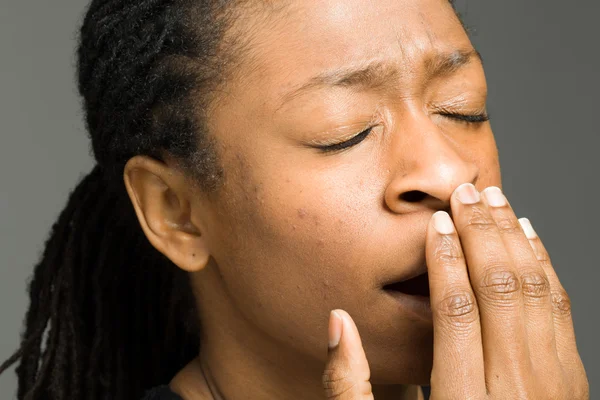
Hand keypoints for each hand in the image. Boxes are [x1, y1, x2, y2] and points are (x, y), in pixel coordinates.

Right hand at [322, 184, 588, 398]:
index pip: (456, 309)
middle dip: (481, 233)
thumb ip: (350, 387)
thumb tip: (338, 325)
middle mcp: (514, 389)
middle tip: (466, 191)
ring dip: (514, 239)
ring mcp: (551, 387)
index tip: (435, 222)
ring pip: (535, 292)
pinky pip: (560, 311)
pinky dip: (545, 267)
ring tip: (496, 200)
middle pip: (499, 290)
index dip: (444, 258)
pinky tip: (530, 239)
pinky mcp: (569, 385)